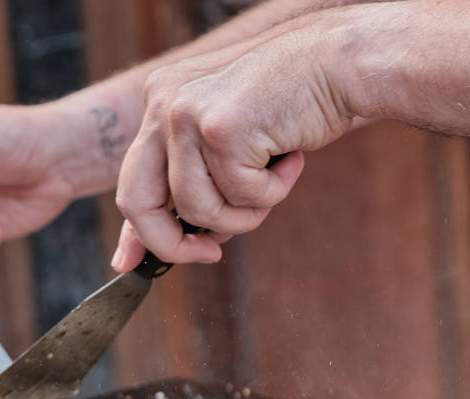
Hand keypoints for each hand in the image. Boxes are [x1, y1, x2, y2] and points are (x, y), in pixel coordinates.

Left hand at [111, 12, 360, 270]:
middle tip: (211, 254)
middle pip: (138, 201)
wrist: (338, 63)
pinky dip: (274, 191)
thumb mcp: (232, 142)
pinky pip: (241, 197)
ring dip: (244, 213)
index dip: (135, 231)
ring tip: (274, 181)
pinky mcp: (220, 130)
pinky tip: (291, 158)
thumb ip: (198, 179)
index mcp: (162, 101)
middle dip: (172, 244)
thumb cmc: (294, 105)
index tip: (130, 264)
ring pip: (197, 210)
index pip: (133, 179)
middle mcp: (164, 103)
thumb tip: (177, 240)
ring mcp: (187, 114)